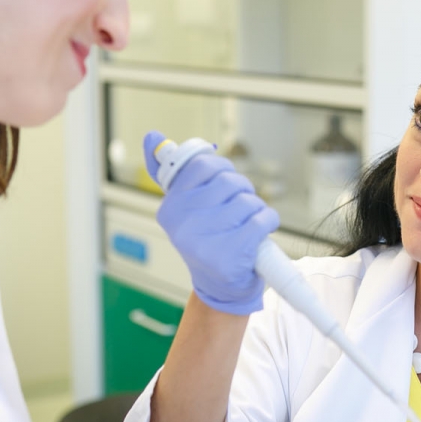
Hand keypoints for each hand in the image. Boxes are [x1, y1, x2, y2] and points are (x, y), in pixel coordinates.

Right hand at [143, 131, 279, 314]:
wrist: (220, 287)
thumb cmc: (207, 239)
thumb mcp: (185, 207)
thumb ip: (171, 172)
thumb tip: (151, 135)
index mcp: (170, 208)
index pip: (204, 165)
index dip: (222, 170)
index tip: (223, 185)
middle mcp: (183, 224)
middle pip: (230, 181)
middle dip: (242, 191)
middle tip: (236, 211)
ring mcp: (206, 241)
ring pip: (248, 200)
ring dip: (256, 209)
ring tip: (246, 225)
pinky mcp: (231, 255)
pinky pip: (263, 218)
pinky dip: (268, 221)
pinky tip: (259, 234)